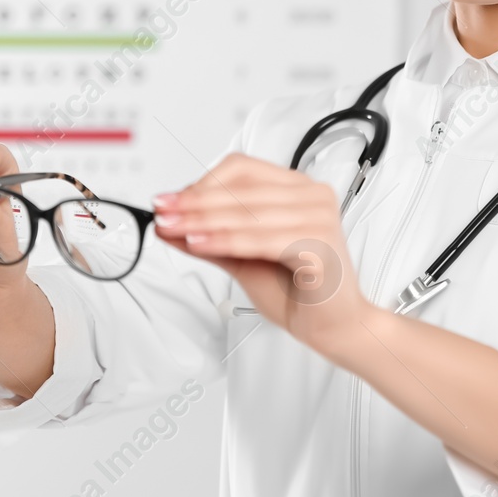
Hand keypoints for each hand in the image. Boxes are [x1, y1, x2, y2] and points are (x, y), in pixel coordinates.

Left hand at [153, 153, 370, 351]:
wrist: (335, 326)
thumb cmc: (297, 290)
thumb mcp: (242, 258)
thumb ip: (209, 238)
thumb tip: (168, 223)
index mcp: (297, 188)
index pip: (242, 170)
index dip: (202, 183)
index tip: (169, 201)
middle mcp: (312, 195)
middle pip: (242, 189)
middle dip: (194, 203)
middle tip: (163, 214)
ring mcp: (320, 217)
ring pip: (248, 213)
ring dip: (204, 221)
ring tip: (175, 229)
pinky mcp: (320, 244)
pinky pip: (263, 238)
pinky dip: (227, 240)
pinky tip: (200, 244)